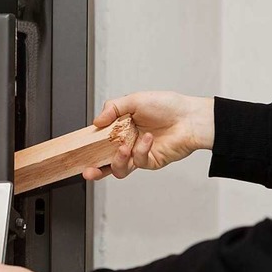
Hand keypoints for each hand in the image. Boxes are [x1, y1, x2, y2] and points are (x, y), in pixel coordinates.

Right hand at [83, 91, 214, 179]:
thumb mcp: (135, 100)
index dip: (90, 147)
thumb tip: (96, 121)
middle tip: (88, 170)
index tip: (80, 150)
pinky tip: (148, 139)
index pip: (100, 141)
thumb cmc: (168, 106)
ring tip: (123, 148)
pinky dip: (141, 150)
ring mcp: (138, 154)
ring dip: (117, 160)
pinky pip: (138, 161)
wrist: (191, 118)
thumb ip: (113, 108)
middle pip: (105, 161)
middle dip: (95, 170)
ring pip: (119, 168)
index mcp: (121, 128)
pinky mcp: (150, 162)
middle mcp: (127, 143)